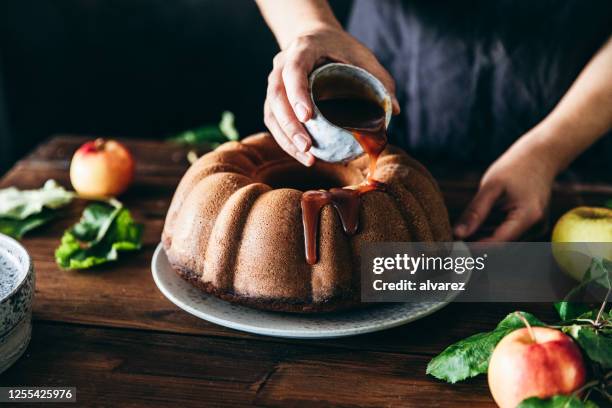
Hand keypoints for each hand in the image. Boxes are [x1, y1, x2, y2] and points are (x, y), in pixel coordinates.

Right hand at [264, 25, 399, 165]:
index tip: (308, 117)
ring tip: (308, 158)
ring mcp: (273, 83)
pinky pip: (273, 122)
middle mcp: (280, 65)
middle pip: (276, 97)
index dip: (297, 94)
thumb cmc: (341, 47)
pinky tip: (304, 156)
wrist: (314, 38)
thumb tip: (394, 110)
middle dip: (290, 126)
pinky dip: (286, 141)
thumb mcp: (362, 56)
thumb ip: (378, 79)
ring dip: (286, 139)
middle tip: (308, 148)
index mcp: (301, 49)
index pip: (293, 71)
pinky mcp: (273, 100)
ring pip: (271, 114)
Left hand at [454, 144, 557, 241]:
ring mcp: (537, 228)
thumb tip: (458, 234)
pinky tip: (483, 219)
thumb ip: (475, 212)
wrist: (541, 156)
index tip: (455, 245)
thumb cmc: (515, 167)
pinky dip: (493, 229)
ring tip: (468, 222)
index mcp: (529, 217)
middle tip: (456, 234)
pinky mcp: (533, 226)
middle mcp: (537, 227)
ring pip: (504, 241)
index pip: (498, 243)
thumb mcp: (491, 186)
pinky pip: (509, 234)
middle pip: (501, 244)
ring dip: (484, 236)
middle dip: (478, 241)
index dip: (475, 247)